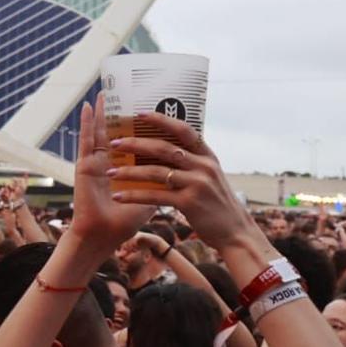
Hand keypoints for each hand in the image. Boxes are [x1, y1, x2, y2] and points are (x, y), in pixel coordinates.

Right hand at [58, 94, 153, 257]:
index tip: (147, 111)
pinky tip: (86, 107)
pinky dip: (86, 123)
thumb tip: (182, 176)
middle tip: (123, 93)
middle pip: (116, 134)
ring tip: (103, 92)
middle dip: (119, 115)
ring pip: (100, 132)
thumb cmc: (123, 223)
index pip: (134, 144)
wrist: (104, 237)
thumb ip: (163, 186)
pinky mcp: (85, 166)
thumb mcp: (150, 201)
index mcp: (124, 171)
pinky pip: (86, 140)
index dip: (139, 128)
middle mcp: (109, 164)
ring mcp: (96, 163)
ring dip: (100, 112)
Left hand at [107, 108, 259, 259]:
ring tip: (109, 172)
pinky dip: (134, 195)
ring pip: (156, 172)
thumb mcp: (210, 177)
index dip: (161, 120)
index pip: (184, 130)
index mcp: (208, 156)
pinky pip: (155, 196)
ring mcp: (197, 183)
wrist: (236, 233)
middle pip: (164, 148)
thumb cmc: (218, 204)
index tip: (140, 113)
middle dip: (136, 144)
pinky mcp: (189, 203)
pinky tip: (118, 196)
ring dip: (129, 172)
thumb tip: (167, 150)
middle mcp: (203, 166)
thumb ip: (193, 163)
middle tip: (114, 143)